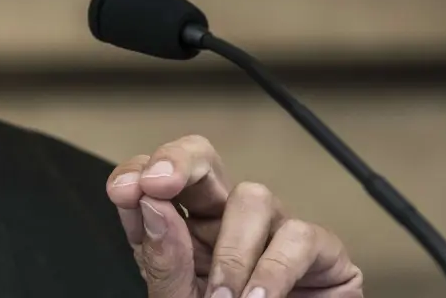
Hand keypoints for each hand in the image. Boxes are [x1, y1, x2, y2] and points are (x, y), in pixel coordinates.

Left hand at [106, 135, 363, 297]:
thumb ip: (163, 260)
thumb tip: (151, 204)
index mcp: (185, 229)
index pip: (157, 181)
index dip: (138, 172)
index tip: (124, 190)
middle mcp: (227, 220)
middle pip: (204, 161)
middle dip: (178, 162)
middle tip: (158, 184)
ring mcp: (274, 230)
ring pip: (252, 197)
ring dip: (231, 251)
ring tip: (221, 297)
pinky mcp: (321, 251)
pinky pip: (299, 236)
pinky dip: (274, 271)